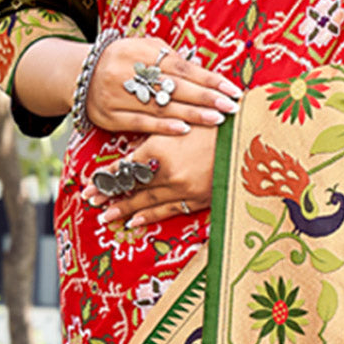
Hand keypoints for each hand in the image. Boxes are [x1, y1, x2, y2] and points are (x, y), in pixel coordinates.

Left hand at [84, 124, 217, 229]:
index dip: (105, 178)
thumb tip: (135, 154)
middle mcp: (167, 174)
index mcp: (158, 150)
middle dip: (108, 196)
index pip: (124, 168)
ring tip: (107, 217)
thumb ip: (155, 138)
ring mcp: (183, 189)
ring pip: (146, 202)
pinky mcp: (199, 199)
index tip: (90, 185)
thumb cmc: (217, 122)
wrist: (253, 136)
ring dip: (124, 210)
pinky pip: (169, 211)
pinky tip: (136, 221)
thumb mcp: (179, 123)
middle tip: (91, 202)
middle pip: (130, 187)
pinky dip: (150, 216)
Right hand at [87, 38, 240, 135]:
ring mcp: (117, 96)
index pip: (181, 67)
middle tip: (231, 107)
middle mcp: (126, 73)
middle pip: (173, 87)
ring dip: (191, 115)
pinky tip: (185, 130)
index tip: (231, 89)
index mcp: (138, 52)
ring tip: (216, 119)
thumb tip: (204, 71)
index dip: (207, 79)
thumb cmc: (124, 60)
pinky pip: (140, 123)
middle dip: (205, 98)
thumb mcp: (143, 49)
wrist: (80, 75)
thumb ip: (170, 59)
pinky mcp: (110, 117)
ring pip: (160, 107)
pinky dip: (164, 127)